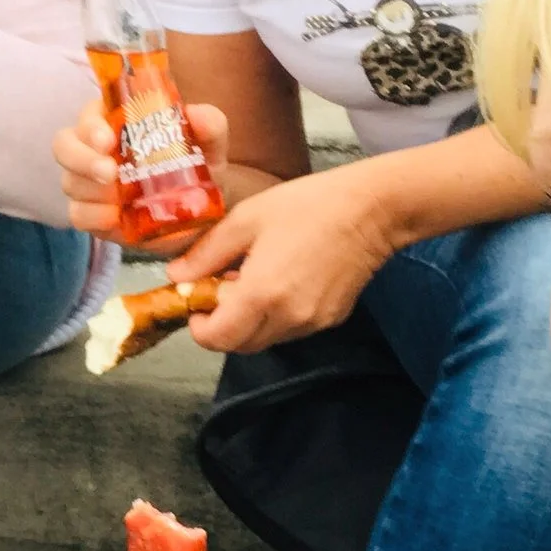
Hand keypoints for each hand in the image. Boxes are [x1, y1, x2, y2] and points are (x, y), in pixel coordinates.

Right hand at [53, 98, 231, 255]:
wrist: (198, 215)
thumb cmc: (196, 168)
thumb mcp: (209, 146)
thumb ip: (209, 125)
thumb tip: (197, 115)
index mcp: (116, 122)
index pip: (89, 115)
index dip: (91, 125)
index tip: (107, 139)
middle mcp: (94, 149)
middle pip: (64, 145)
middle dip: (81, 158)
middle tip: (110, 173)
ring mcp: (88, 183)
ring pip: (69, 181)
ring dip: (91, 190)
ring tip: (119, 200)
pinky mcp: (90, 214)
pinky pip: (77, 214)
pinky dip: (92, 215)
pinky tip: (114, 218)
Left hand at [166, 163, 396, 354]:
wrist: (373, 209)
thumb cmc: (309, 205)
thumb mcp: (247, 219)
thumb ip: (207, 252)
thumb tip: (176, 275)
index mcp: (262, 293)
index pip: (218, 339)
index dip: (199, 327)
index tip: (196, 303)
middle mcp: (288, 317)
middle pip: (240, 345)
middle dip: (221, 325)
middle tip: (220, 289)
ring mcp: (312, 323)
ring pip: (265, 339)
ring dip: (248, 322)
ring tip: (251, 281)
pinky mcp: (331, 319)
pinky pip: (290, 329)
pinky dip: (275, 316)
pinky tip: (279, 282)